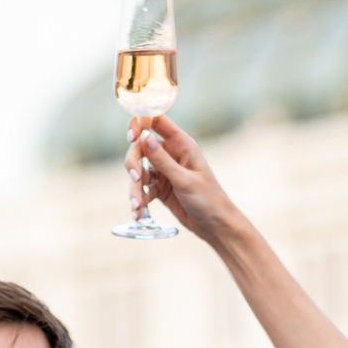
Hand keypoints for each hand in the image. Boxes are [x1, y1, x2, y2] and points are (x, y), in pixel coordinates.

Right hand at [129, 116, 243, 244]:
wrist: (215, 226)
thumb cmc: (208, 199)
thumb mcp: (184, 180)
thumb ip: (163, 160)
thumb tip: (144, 138)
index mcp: (181, 145)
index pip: (156, 122)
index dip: (140, 123)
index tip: (131, 137)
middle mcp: (171, 155)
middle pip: (141, 148)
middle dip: (133, 163)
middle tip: (136, 178)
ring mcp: (164, 172)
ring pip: (139, 171)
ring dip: (135, 188)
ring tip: (138, 205)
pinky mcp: (160, 189)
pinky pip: (142, 189)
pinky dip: (138, 200)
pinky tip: (138, 213)